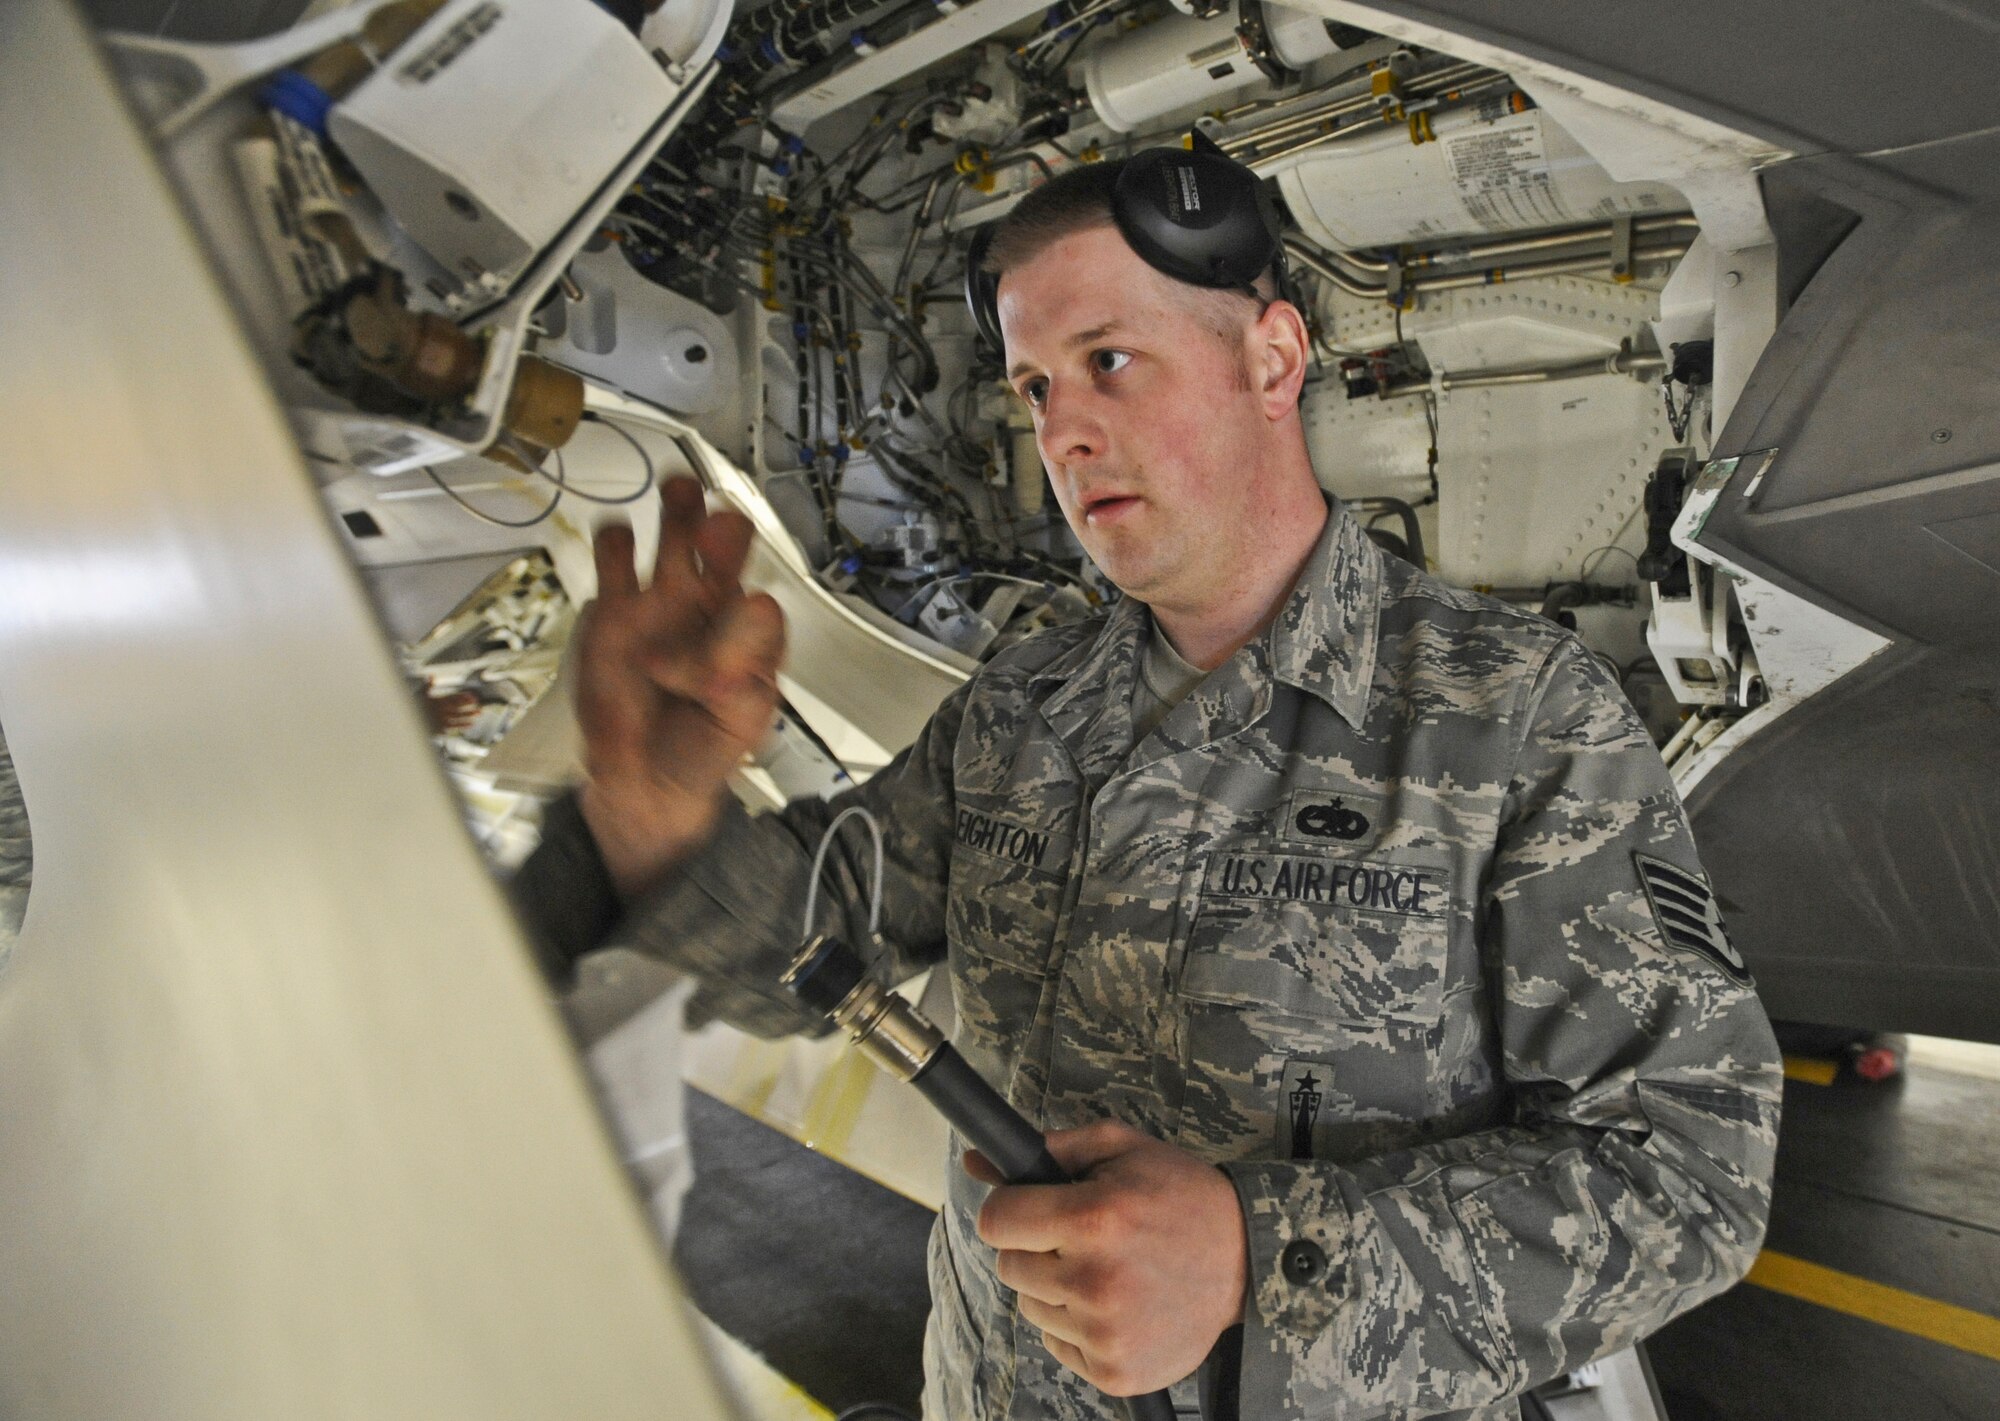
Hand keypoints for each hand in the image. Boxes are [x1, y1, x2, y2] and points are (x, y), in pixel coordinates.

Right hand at [574, 477, 784, 895]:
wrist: (641, 778)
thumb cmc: (700, 748)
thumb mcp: (736, 723)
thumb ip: (744, 679)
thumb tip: (757, 614)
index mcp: (752, 639)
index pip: (759, 611)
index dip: (744, 624)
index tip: (719, 656)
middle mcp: (713, 610)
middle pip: (727, 548)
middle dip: (725, 529)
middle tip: (716, 528)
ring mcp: (664, 603)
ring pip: (676, 535)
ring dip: (680, 510)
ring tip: (679, 490)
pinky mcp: (616, 609)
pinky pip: (617, 559)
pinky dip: (617, 543)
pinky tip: (620, 542)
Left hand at [970, 1120, 1247, 1396]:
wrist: (1248, 1258)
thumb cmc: (1180, 1194)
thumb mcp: (1119, 1150)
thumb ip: (1047, 1151)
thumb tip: (978, 1161)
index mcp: (1094, 1219)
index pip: (996, 1222)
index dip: (1010, 1210)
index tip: (1032, 1208)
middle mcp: (1096, 1281)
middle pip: (1009, 1267)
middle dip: (1035, 1248)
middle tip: (1084, 1237)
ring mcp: (1106, 1333)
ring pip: (1031, 1306)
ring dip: (1056, 1287)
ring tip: (1108, 1268)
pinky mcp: (1116, 1372)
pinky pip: (1057, 1343)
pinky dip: (1076, 1324)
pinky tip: (1118, 1301)